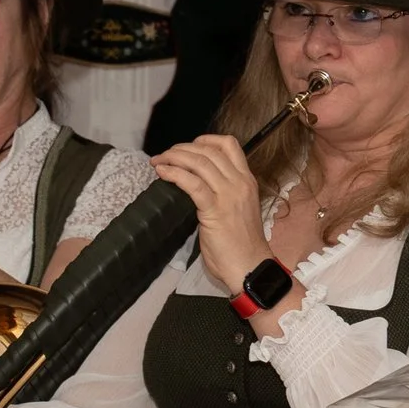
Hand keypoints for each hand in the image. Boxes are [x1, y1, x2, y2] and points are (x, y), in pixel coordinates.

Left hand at [152, 135, 271, 299]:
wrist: (250, 267)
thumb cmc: (242, 245)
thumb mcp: (238, 209)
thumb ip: (223, 194)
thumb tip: (197, 186)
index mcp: (247, 181)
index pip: (229, 145)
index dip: (205, 140)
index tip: (187, 148)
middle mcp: (240, 183)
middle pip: (209, 151)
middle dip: (181, 148)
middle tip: (164, 155)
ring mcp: (229, 195)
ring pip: (199, 162)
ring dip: (174, 157)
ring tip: (158, 162)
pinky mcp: (215, 210)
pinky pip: (192, 184)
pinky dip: (174, 174)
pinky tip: (162, 173)